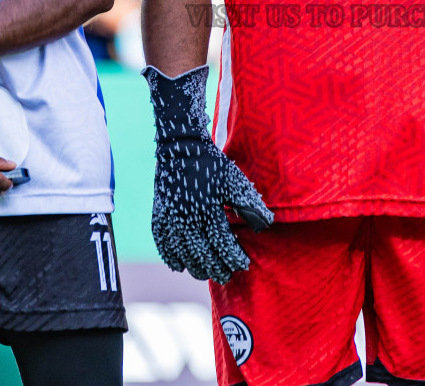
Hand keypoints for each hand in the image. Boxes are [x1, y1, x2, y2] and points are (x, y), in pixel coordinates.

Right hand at [145, 65, 272, 282]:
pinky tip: (180, 266)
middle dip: (216, 269)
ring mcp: (170, 220)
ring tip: (206, 273)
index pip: (223, 245)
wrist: (181, 149)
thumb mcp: (235, 181)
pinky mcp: (159, 216)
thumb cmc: (213, 165)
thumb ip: (249, 205)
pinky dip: (171, 258)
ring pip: (182, 255)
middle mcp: (187, 219)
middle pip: (202, 256)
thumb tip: (265, 226)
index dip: (234, 259)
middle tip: (226, 276)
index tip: (243, 265)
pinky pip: (163, 245)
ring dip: (195, 268)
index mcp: (208, 211)